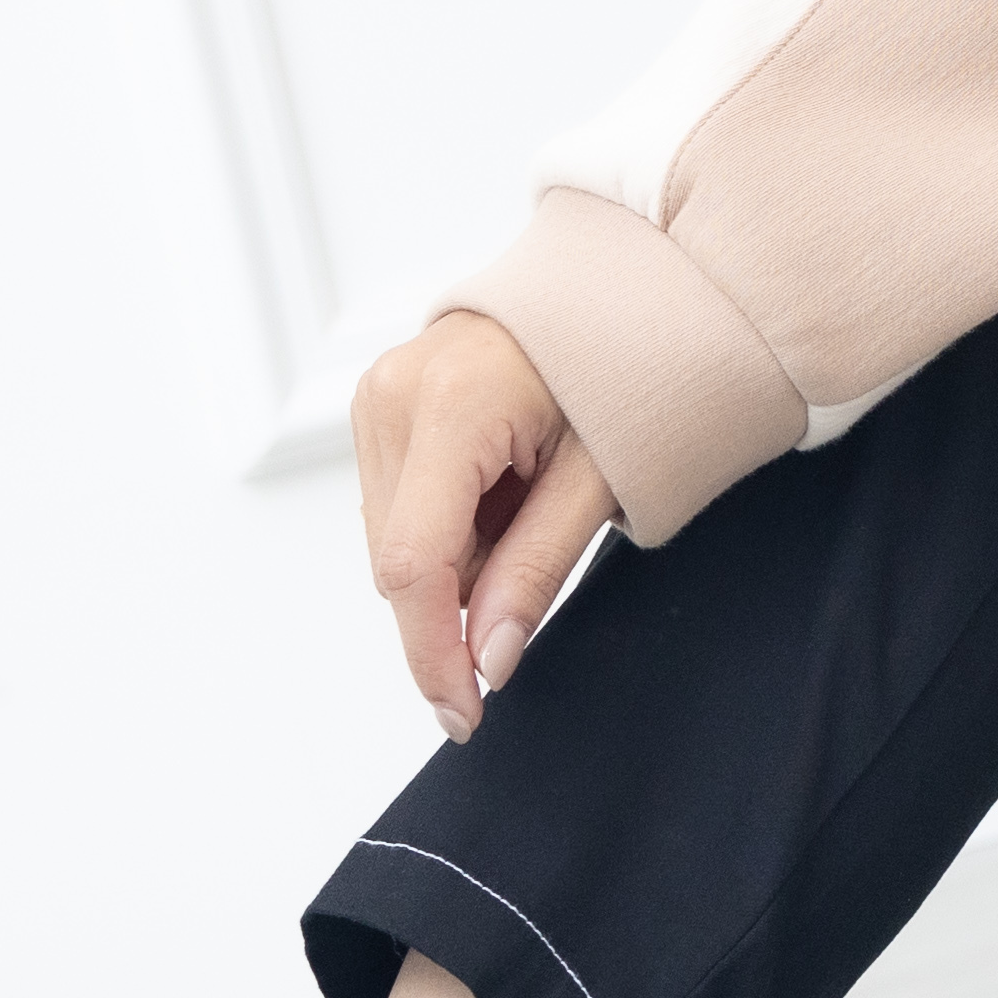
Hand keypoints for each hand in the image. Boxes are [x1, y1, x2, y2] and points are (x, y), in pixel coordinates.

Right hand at [352, 313, 615, 742]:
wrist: (611, 286)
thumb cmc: (619, 365)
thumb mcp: (599, 477)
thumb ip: (536, 570)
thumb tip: (489, 659)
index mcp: (450, 405)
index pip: (415, 565)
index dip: (433, 653)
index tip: (463, 712)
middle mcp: (393, 394)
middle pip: (400, 559)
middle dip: (454, 608)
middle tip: (525, 594)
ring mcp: (378, 393)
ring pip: (394, 538)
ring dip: (454, 564)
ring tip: (526, 512)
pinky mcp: (380, 402)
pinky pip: (398, 503)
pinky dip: (447, 529)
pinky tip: (497, 501)